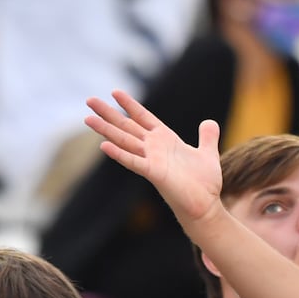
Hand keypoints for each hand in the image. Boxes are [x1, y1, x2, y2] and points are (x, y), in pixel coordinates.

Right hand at [85, 91, 221, 229]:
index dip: (130, 105)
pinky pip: (134, 162)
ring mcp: (152, 160)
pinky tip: (104, 146)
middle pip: (127, 126)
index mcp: (166, 140)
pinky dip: (120, 154)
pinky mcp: (154, 174)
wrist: (206, 205)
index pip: (144, 118)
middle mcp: (155, 148)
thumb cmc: (205, 183)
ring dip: (106, 130)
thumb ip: (207, 137)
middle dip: (108, 113)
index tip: (114, 92)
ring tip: (87, 119)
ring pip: (125, 141)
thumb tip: (210, 122)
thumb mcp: (208, 154)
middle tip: (89, 100)